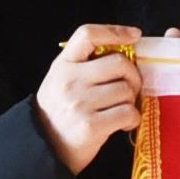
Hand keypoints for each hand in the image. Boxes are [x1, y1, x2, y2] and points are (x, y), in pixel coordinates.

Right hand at [35, 24, 144, 172]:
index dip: (115, 31)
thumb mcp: (62, 79)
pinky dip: (132, 119)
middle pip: (120, 63)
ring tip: (121, 109)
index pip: (88, 34)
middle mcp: (70, 81)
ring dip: (132, 101)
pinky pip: (128, 113)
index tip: (134, 35)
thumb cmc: (61, 111)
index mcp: (63, 65)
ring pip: (127, 89)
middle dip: (133, 76)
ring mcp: (80, 103)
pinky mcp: (91, 126)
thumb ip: (85, 64)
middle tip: (130, 88)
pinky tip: (123, 123)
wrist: (44, 148)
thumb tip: (126, 50)